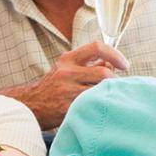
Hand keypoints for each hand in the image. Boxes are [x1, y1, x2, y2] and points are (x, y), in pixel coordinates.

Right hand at [12, 42, 128, 129]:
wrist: (30, 106)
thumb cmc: (54, 87)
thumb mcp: (67, 69)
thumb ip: (89, 65)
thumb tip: (113, 63)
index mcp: (68, 59)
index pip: (97, 47)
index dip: (115, 55)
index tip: (124, 65)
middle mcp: (67, 72)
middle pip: (103, 73)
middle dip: (114, 81)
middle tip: (115, 87)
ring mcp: (67, 91)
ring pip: (100, 90)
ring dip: (108, 94)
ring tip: (106, 97)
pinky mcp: (68, 108)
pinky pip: (93, 105)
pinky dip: (100, 105)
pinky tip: (99, 107)